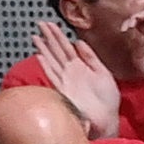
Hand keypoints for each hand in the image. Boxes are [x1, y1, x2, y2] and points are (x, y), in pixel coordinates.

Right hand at [32, 21, 118, 137]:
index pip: (66, 47)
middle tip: (40, 23)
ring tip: (36, 37)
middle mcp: (70, 72)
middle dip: (49, 37)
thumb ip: (90, 57)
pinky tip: (40, 56)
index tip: (50, 23)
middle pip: (57, 50)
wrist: (107, 119)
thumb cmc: (107, 100)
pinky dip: (47, 66)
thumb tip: (78, 41)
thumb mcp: (103, 72)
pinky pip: (54, 76)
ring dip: (44, 49)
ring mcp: (66, 81)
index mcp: (80, 67)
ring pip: (52, 61)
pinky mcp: (64, 91)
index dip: (58, 35)